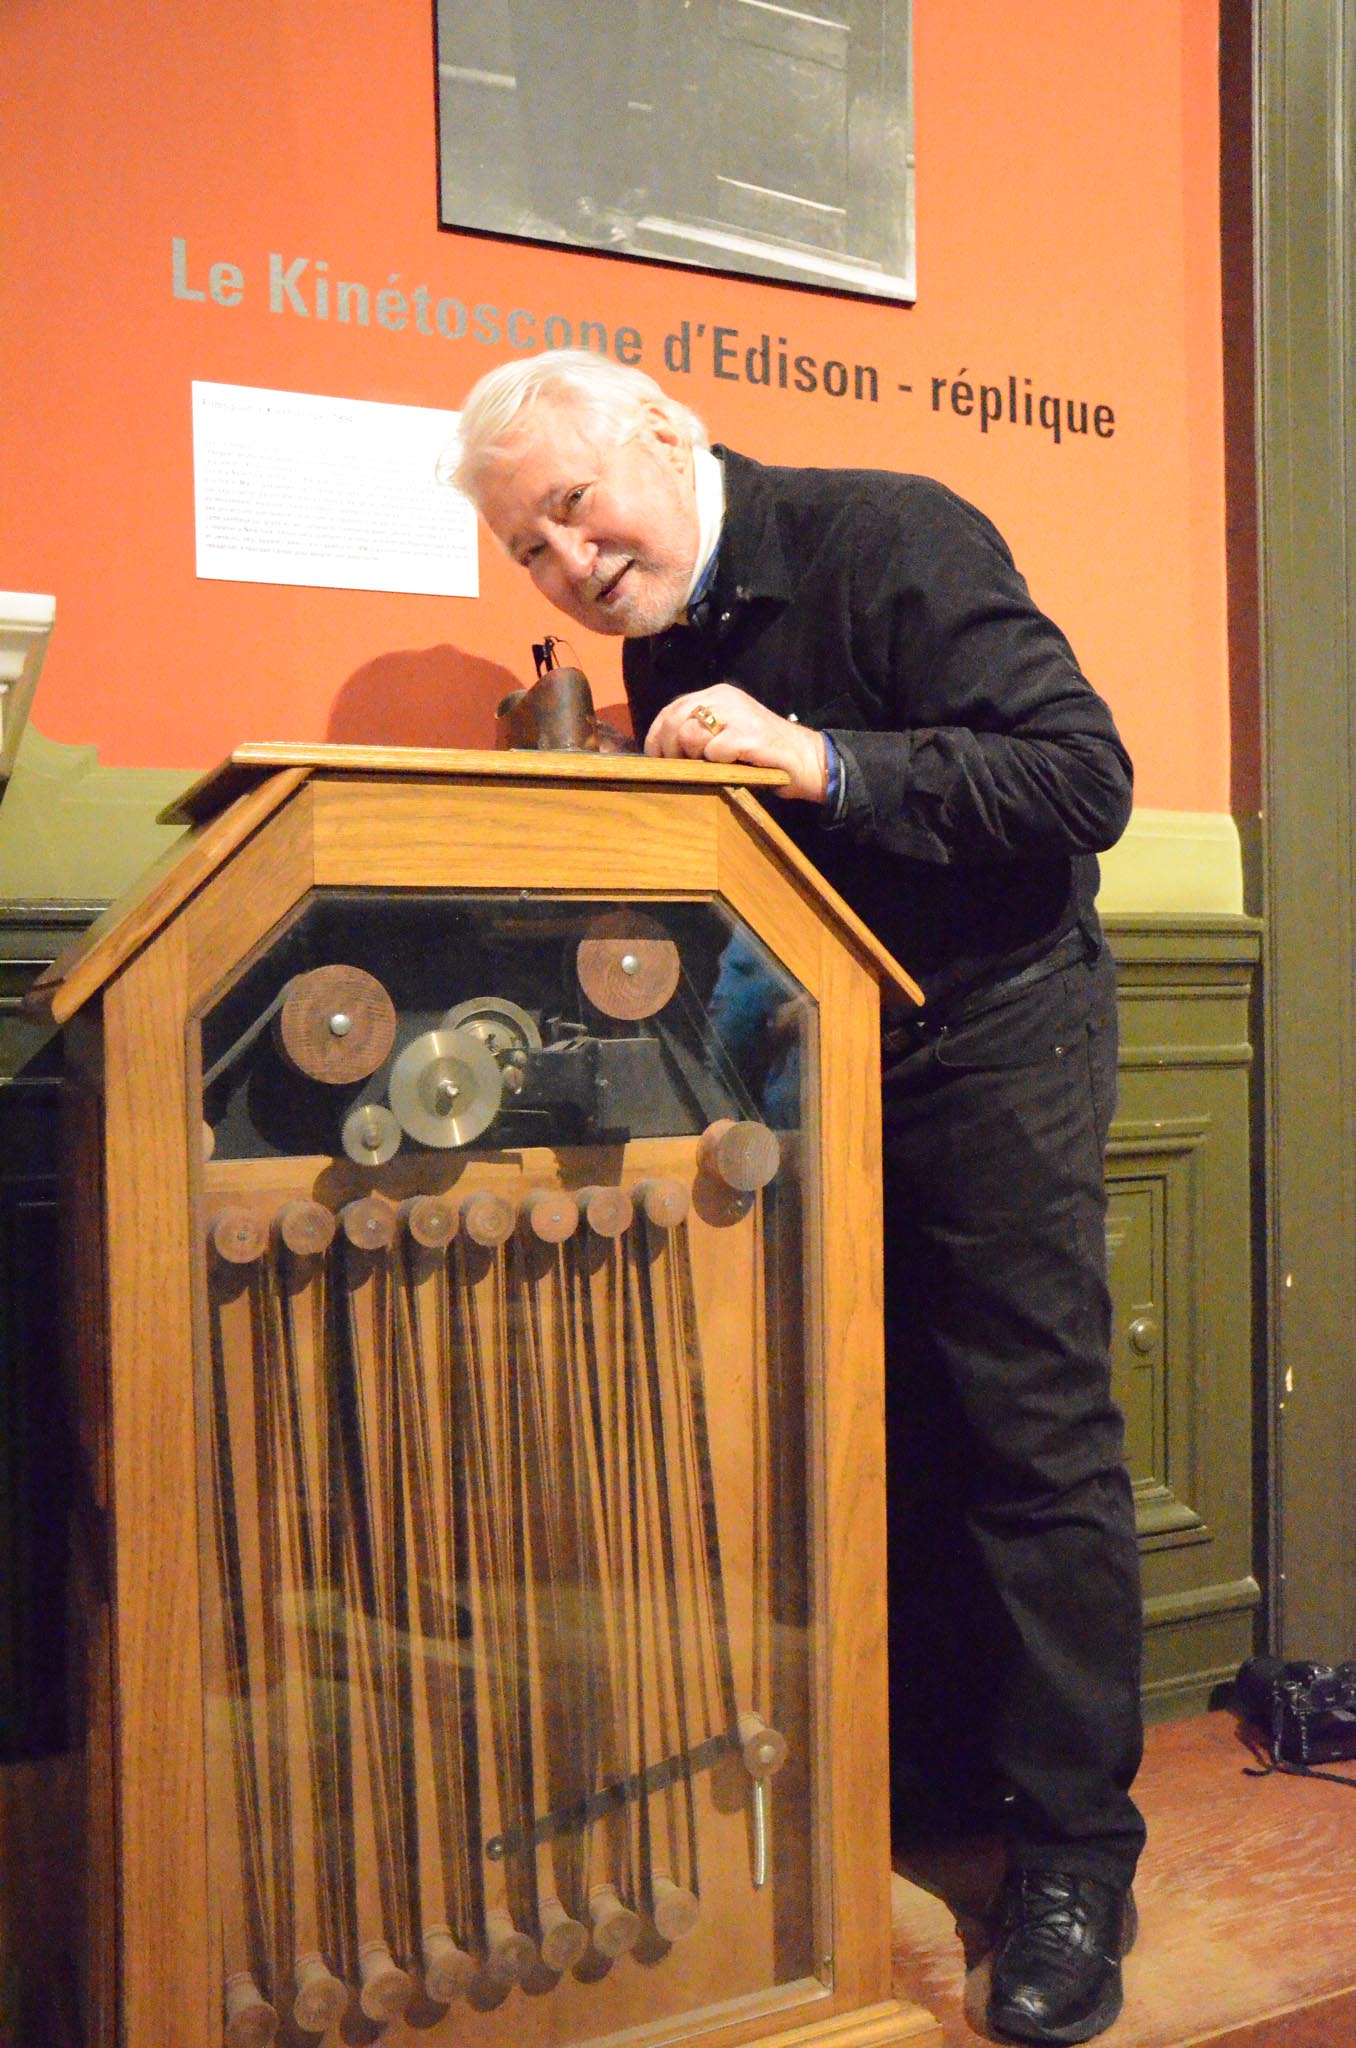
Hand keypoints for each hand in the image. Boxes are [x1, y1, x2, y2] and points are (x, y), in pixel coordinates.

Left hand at [642, 684, 827, 801]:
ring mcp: (738, 715)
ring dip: (692, 758)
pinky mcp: (749, 736)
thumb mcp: (727, 732)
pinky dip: (715, 764)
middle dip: (668, 750)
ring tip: (706, 768)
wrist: (807, 759)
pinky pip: (714, 750)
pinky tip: (728, 768)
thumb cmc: (763, 753)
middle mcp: (725, 698)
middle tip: (678, 768)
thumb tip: (662, 748)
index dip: (656, 737)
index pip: (671, 709)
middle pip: (674, 720)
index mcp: (717, 694)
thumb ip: (699, 731)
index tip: (658, 759)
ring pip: (690, 734)